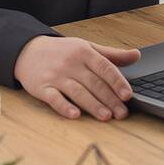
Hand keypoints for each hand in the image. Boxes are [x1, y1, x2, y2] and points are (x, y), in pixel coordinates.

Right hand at [13, 35, 141, 120]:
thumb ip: (111, 54)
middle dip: (109, 99)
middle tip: (122, 113)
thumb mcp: (86, 47)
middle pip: (93, 83)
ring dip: (93, 105)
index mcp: (84, 52)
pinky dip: (64, 107)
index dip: (117, 82)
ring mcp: (56, 76)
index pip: (104, 67)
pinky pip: (54, 98)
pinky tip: (75, 115)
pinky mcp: (42, 87)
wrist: (27, 50)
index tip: (128, 95)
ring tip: (106, 117)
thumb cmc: (61, 51)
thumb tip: (136, 55)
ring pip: (77, 91)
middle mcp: (70, 63)